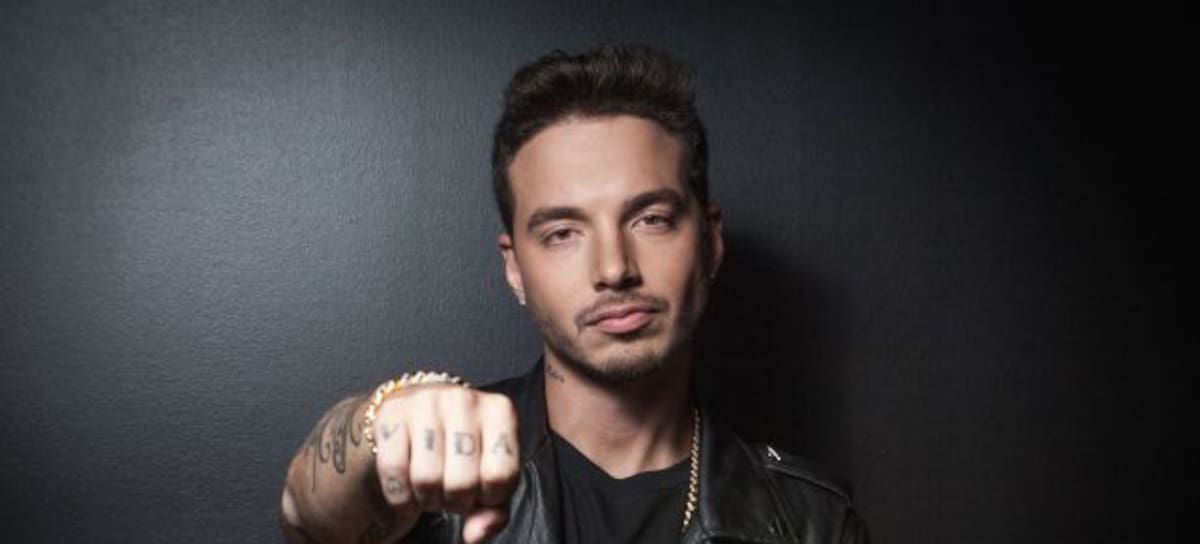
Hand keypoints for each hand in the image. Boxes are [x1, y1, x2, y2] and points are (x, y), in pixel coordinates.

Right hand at [371, 384, 519, 542]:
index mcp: (500, 411)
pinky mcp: (390, 414)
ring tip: (432, 487)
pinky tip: (408, 487)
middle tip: (451, 492)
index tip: (481, 490)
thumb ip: (495, 510)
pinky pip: (393, 472)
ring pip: (426, 479)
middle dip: (455, 501)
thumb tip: (476, 534)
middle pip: (461, 482)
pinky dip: (399, 495)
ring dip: (427, 499)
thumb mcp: (490, 476)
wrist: (419, 415)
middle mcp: (464, 400)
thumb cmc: (463, 450)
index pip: (501, 476)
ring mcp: (425, 403)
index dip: (489, 497)